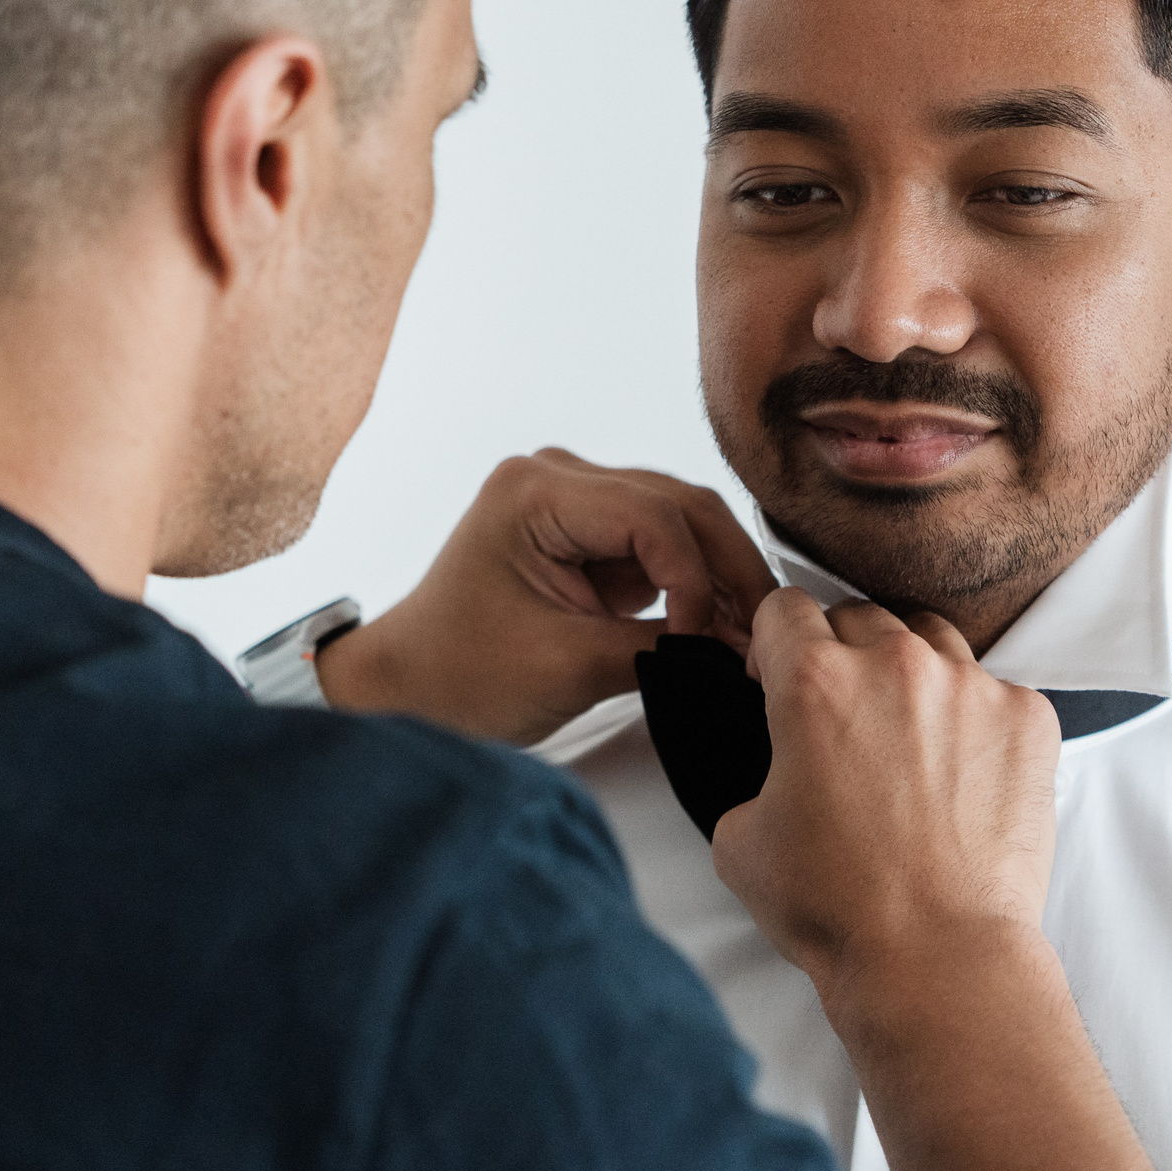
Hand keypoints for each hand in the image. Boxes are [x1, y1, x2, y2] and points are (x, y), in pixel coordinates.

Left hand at [314, 449, 778, 744]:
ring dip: (718, 576)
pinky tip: (718, 628)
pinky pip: (660, 548)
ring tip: (749, 635)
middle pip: (678, 506)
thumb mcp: (566, 666)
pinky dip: (693, 586)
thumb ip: (659, 650)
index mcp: (535, 491)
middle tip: (764, 631)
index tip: (707, 641)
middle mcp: (557, 479)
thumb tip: (735, 650)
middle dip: (728, 569)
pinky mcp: (587, 538)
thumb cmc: (458, 675)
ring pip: (679, 523)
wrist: (406, 691)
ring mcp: (573, 504)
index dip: (697, 580)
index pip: (654, 516)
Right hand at [712, 593, 1171, 1170]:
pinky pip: (993, 688)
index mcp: (814, 681)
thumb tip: (773, 761)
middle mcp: (895, 665)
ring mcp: (972, 687)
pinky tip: (959, 771)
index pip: (784, 606)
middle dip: (840, 655)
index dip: (773, 642)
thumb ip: (751, 770)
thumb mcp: (739, 837)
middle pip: (858, 616)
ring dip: (908, 671)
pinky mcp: (1028, 719)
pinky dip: (972, 716)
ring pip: (930, 638)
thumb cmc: (837, 908)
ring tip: (904, 735)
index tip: (777, 674)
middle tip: (840, 717)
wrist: (937, 960)